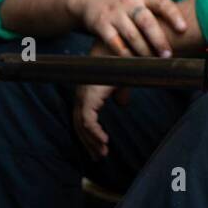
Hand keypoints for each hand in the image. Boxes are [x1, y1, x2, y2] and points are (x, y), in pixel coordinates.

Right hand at [67, 0, 186, 57]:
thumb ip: (158, 11)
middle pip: (147, 22)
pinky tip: (133, 61)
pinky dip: (125, 54)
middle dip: (159, 40)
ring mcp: (114, 13)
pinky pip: (115, 42)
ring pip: (132, 35)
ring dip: (144, 51)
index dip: (173, 15)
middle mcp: (130, 2)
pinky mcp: (101, 24)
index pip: (162, 3)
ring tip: (153, 61)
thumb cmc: (124, 2)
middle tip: (168, 55)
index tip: (183, 29)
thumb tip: (187, 31)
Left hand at [72, 43, 130, 159]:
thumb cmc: (126, 62)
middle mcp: (83, 95)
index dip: (91, 134)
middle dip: (89, 143)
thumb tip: (122, 104)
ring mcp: (84, 96)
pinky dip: (95, 134)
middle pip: (80, 125)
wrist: (127, 50)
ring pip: (82, 127)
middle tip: (98, 157)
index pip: (84, 119)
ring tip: (102, 153)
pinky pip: (88, 122)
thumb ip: (120, 92)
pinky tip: (105, 141)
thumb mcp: (123, 81)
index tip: (101, 147)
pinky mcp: (90, 98)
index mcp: (89, 92)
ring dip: (92, 142)